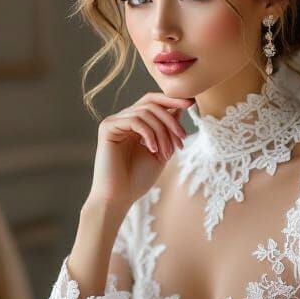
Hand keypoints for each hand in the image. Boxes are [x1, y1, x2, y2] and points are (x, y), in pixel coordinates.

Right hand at [87, 92, 193, 210]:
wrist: (119, 198)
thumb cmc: (138, 179)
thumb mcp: (161, 151)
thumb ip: (168, 130)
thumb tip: (180, 107)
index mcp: (134, 124)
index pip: (153, 102)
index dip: (172, 100)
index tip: (191, 103)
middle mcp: (123, 120)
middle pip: (151, 103)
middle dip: (170, 119)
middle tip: (182, 137)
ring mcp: (114, 122)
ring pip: (146, 112)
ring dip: (163, 132)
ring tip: (166, 154)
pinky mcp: (107, 127)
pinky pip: (135, 120)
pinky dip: (149, 134)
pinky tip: (152, 150)